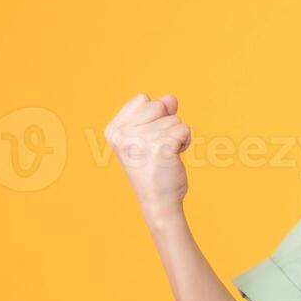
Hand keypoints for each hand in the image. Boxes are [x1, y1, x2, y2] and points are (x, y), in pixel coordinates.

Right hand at [105, 92, 190, 223]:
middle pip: (158, 105)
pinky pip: (184, 129)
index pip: (142, 98)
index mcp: (114, 130)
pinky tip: (174, 158)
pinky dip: (185, 142)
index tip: (148, 139)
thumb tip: (171, 98)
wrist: (158, 201)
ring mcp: (140, 140)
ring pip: (174, 119)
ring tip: (165, 156)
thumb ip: (158, 113)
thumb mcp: (150, 136)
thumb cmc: (154, 169)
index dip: (153, 116)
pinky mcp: (160, 146)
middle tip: (158, 149)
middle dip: (166, 124)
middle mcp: (123, 134)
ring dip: (177, 136)